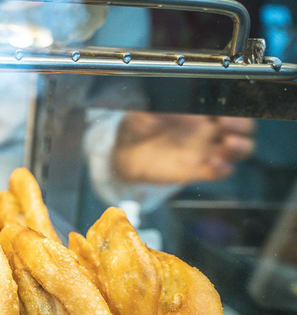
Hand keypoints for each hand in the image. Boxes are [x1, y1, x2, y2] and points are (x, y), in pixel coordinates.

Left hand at [112, 113, 255, 183]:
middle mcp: (209, 131)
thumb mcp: (144, 108)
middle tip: (226, 125)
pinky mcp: (199, 170)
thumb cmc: (138, 125)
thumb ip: (154, 100)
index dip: (235, 106)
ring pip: (240, 150)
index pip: (231, 106)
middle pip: (245, 128)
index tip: (223, 108)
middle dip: (243, 125)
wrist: (125, 153)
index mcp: (201, 111)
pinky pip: (223, 171)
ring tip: (227, 145)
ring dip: (241, 147)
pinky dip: (224, 168)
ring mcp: (206, 151)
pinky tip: (213, 164)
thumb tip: (156, 87)